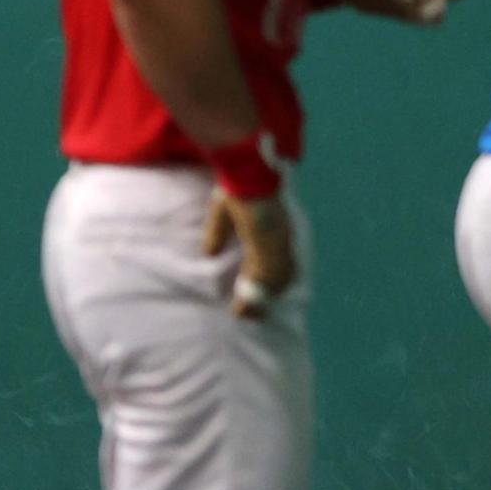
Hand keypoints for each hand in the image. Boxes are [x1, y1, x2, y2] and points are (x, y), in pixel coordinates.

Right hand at [202, 190, 295, 317]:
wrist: (247, 174)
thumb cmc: (237, 185)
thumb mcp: (223, 212)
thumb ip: (218, 231)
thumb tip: (208, 252)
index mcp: (275, 229)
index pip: (280, 260)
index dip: (271, 277)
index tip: (258, 290)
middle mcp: (281, 240)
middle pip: (281, 276)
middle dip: (266, 295)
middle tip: (253, 313)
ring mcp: (276, 246)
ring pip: (273, 284)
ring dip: (258, 301)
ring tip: (245, 316)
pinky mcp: (267, 251)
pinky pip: (262, 283)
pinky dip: (251, 299)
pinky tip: (241, 310)